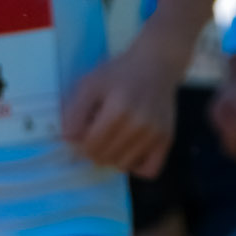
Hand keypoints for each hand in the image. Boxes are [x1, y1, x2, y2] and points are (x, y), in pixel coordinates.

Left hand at [61, 37, 179, 178]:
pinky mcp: (167, 140)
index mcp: (118, 110)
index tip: (83, 130)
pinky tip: (129, 150)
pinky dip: (136, 166)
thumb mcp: (89, 84)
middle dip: (94, 149)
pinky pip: (149, 170)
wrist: (156, 65)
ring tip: (113, 137)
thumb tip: (68, 139)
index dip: (80, 142)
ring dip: (112, 157)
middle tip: (98, 131)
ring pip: (123, 165)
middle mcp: (140, 125)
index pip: (90, 146)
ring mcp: (155, 135)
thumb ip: (75, 112)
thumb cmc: (118, 74)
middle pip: (104, 157)